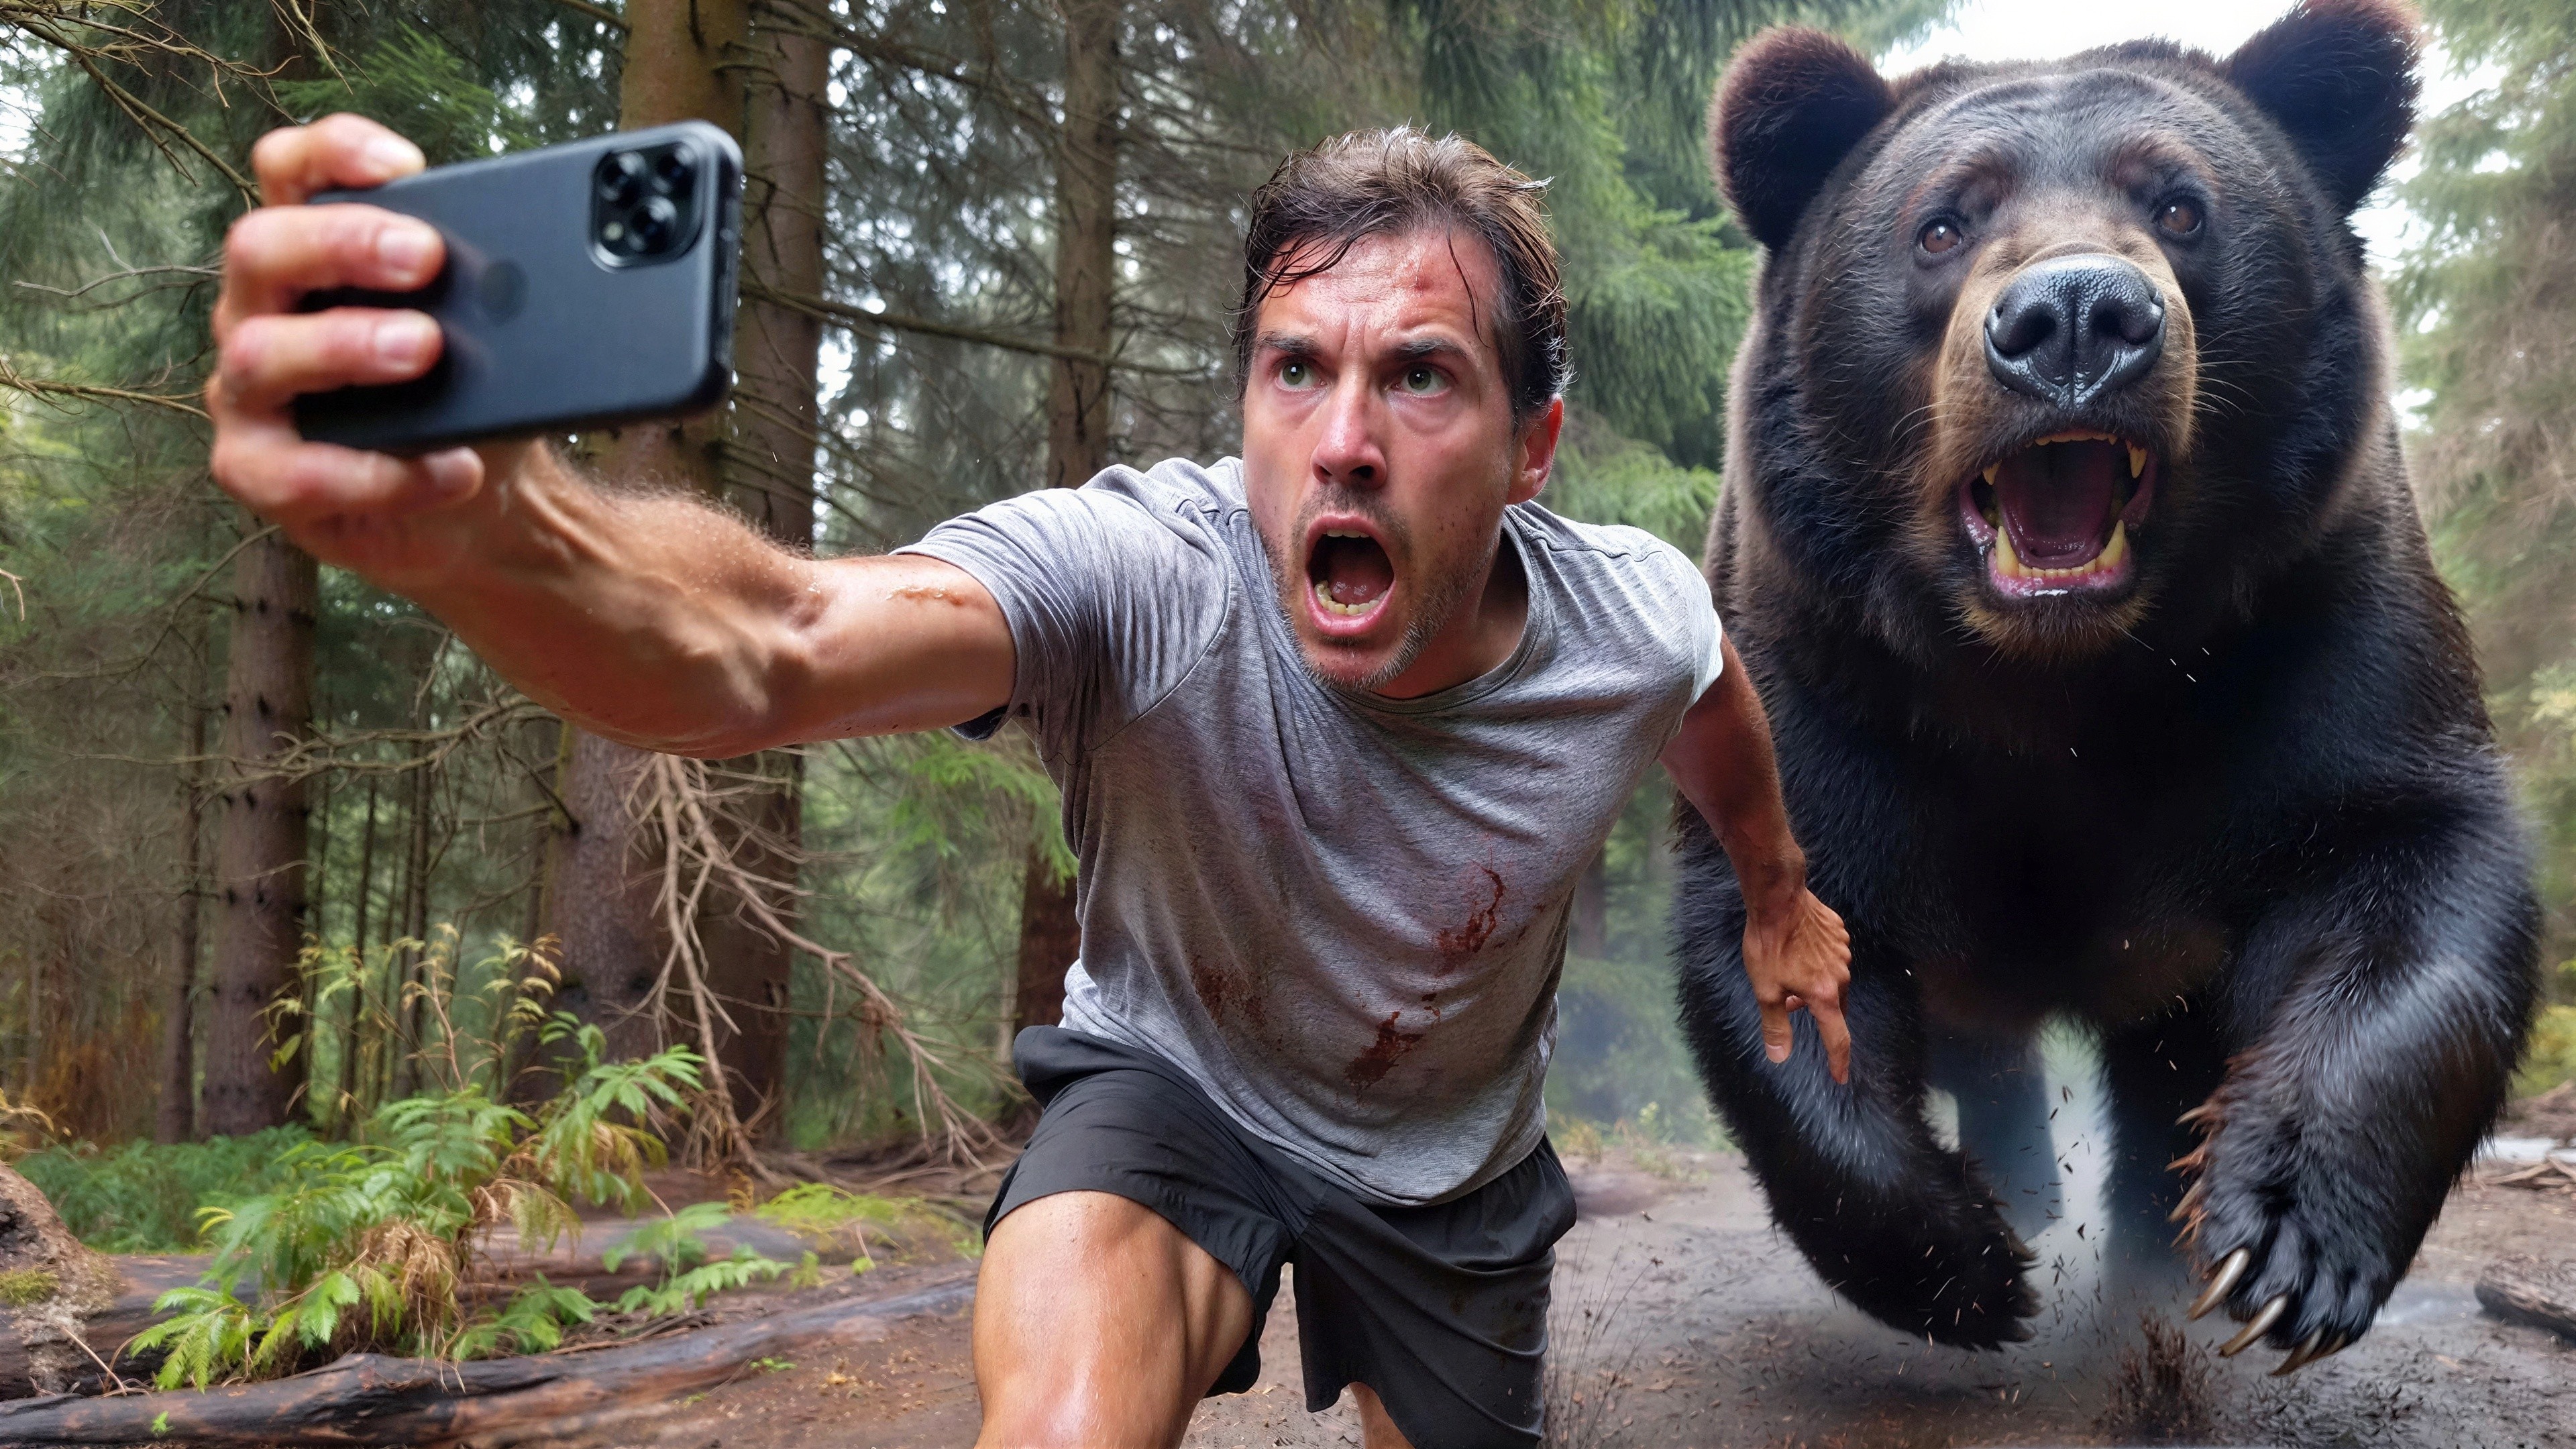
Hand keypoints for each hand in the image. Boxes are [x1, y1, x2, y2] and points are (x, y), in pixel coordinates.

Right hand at [207, 114, 529, 589]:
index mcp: (309, 260)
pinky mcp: (260, 473)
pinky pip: (296, 472)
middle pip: (260, 247)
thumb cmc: (469, 403)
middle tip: (424, 256)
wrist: (483, 505)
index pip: (289, 173)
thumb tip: (523, 267)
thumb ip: (482, 290)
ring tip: (427, 350)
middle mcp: (261, 313)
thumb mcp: (485, 337)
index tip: (402, 163)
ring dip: (346, 345)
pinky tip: (452, 469)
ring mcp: (249, 393)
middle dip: (341, 243)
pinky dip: (381, 473)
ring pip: (261, 353)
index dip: (330, 154)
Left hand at [1742, 884, 1851, 1082]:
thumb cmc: (1768, 945)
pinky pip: (1832, 956)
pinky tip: (1798, 949)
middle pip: (1833, 1006)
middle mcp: (1841, 976)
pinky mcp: (1839, 933)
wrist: (1778, 899)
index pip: (1838, 1038)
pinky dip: (1818, 961)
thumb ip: (1776, 1025)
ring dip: (1815, 984)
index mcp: (1824, 994)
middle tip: (1789, 1002)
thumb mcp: (1765, 990)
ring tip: (1787, 970)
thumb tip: (1779, 1056)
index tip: (1841, 1077)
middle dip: (1815, 1011)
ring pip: (1833, 980)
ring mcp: (1843, 952)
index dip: (1839, 1061)